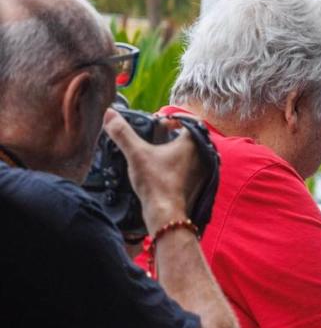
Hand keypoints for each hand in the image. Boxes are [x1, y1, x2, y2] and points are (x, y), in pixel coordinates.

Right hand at [103, 109, 204, 235]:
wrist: (166, 213)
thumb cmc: (156, 183)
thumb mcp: (136, 153)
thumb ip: (123, 133)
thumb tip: (109, 114)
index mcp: (193, 143)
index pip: (189, 120)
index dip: (174, 118)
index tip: (159, 122)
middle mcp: (203, 155)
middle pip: (189, 135)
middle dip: (172, 133)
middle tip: (155, 134)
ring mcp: (202, 170)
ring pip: (190, 151)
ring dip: (174, 148)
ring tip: (156, 149)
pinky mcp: (198, 183)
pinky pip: (189, 166)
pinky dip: (177, 162)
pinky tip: (161, 167)